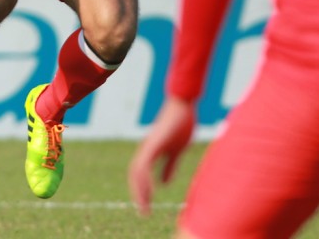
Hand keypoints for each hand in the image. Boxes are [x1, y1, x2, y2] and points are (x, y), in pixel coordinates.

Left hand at [127, 96, 196, 216]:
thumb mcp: (176, 151)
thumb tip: (164, 183)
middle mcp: (145, 150)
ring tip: (144, 207)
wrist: (183, 105)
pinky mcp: (153, 144)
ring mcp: (148, 147)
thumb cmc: (180, 125)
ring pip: (137, 173)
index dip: (141, 190)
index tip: (145, 206)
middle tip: (143, 213)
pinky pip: (144, 165)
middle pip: (135, 176)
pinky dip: (144, 180)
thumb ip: (169, 166)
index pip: (140, 175)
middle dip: (138, 195)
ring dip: (140, 191)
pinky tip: (150, 191)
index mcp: (150, 152)